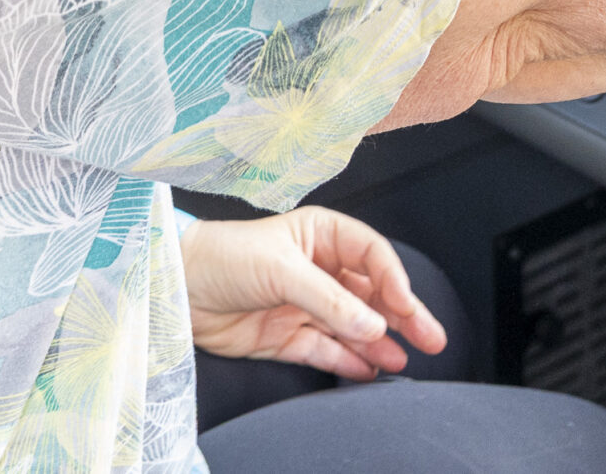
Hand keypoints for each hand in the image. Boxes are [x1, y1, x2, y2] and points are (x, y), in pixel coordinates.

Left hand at [180, 207, 447, 381]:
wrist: (174, 287)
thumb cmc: (222, 257)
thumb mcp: (281, 269)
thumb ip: (329, 300)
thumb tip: (373, 325)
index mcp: (320, 235)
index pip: (371, 256)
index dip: (394, 280)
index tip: (406, 306)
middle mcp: (317, 269)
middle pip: (370, 293)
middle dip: (402, 315)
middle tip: (432, 337)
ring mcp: (304, 305)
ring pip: (353, 326)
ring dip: (378, 342)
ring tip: (404, 359)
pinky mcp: (286, 337)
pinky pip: (326, 351)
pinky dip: (348, 361)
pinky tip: (369, 369)